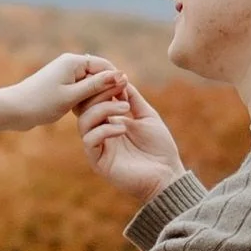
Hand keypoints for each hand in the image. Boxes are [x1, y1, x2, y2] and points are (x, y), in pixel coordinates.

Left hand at [0, 52, 122, 132]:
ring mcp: (65, 75)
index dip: (117, 82)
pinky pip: (80, 91)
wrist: (12, 110)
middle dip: (106, 92)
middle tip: (110, 111)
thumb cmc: (40, 103)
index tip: (123, 100)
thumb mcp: (72, 96)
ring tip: (96, 114)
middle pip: (99, 75)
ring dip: (95, 98)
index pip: (106, 66)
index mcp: (74, 61)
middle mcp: (70, 64)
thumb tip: (121, 75)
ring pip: (90, 85)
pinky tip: (82, 114)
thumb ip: (97, 86)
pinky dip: (84, 102)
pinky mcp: (61, 86)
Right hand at [79, 74, 186, 203]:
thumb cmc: (159, 147)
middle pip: (84, 107)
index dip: (101, 86)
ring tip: (124, 108)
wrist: (167, 175)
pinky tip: (122, 129)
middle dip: (100, 93)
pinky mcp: (98, 161)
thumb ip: (133, 98)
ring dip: (103, 109)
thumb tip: (120, 77)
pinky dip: (104, 129)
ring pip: (83, 122)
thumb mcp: (147, 116)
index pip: (94, 99)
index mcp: (109, 121)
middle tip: (118, 88)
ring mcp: (98, 147)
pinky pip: (89, 140)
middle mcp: (100, 132)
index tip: (117, 75)